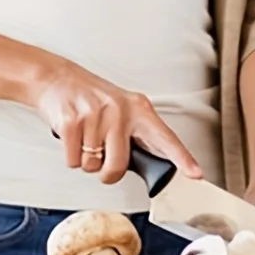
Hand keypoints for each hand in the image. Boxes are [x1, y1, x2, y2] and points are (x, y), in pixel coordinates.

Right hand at [30, 56, 203, 185]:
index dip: (182, 158)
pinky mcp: (71, 122)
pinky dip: (71, 157)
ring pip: (93, 167)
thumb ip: (137, 134)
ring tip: (86, 136)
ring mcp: (96, 116)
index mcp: (139, 109)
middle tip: (102, 153)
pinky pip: (73, 162)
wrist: (58, 80)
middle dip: (107, 171)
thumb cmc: (93, 99)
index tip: (196, 174)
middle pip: (118, 167)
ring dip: (86, 160)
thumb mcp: (123, 110)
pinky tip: (73, 137)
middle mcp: (121, 111)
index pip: (166, 138)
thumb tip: (150, 164)